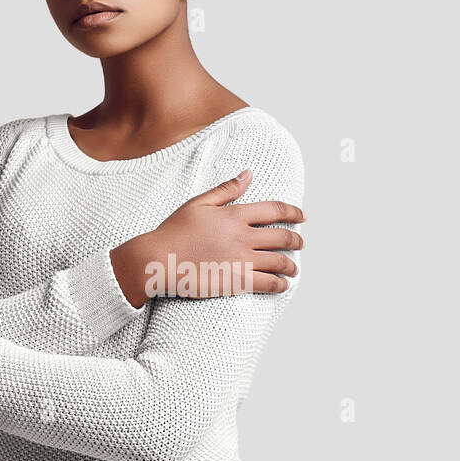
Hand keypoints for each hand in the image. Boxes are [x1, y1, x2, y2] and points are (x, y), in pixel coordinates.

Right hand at [108, 169, 305, 307]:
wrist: (157, 259)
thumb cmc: (174, 231)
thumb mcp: (199, 203)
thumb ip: (227, 189)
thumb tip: (248, 174)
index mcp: (235, 215)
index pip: (275, 210)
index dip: (293, 213)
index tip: (302, 217)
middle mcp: (243, 236)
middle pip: (282, 237)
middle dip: (296, 240)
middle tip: (300, 243)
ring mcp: (242, 259)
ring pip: (279, 261)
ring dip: (291, 265)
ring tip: (294, 268)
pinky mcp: (237, 280)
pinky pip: (268, 283)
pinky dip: (280, 285)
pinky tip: (283, 285)